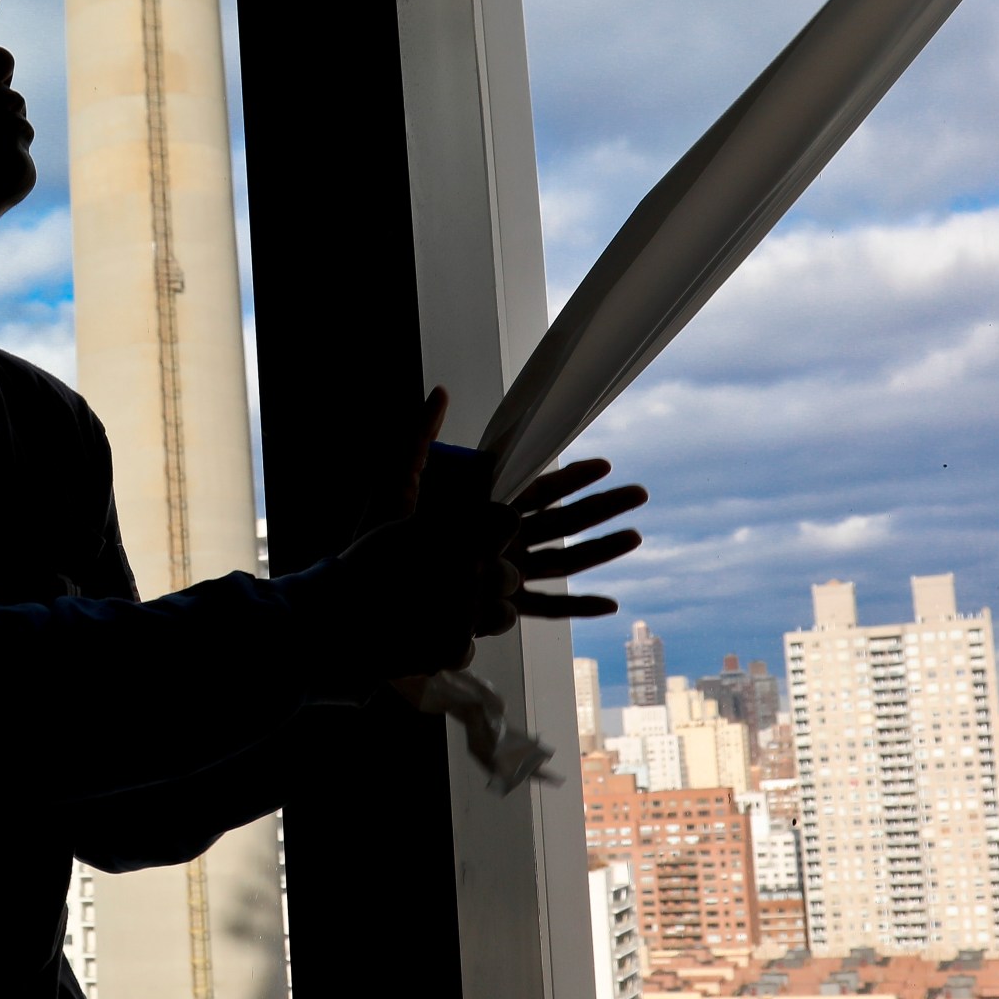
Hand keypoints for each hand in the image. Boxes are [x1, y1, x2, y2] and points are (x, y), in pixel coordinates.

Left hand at [334, 390, 646, 682]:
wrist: (358, 592)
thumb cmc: (374, 538)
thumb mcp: (399, 478)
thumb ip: (420, 434)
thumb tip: (439, 390)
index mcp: (482, 513)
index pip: (537, 490)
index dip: (570, 477)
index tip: (602, 462)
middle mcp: (497, 544)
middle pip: (561, 522)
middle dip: (601, 508)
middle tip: (640, 493)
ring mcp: (499, 575)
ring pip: (562, 561)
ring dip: (600, 549)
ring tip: (636, 535)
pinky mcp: (494, 606)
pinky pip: (543, 608)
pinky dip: (577, 608)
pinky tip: (609, 604)